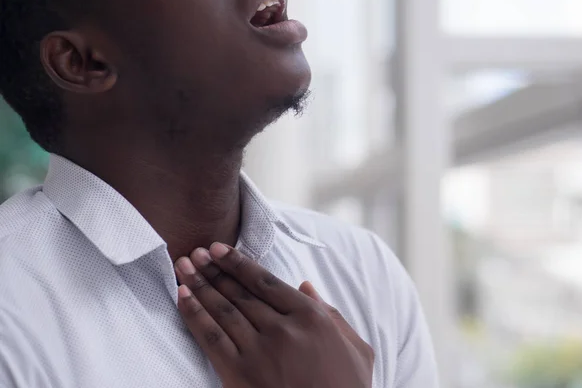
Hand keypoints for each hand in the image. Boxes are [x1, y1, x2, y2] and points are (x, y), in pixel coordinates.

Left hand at [174, 243, 374, 387]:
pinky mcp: (239, 374)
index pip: (265, 281)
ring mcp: (259, 352)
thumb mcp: (357, 349)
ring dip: (199, 285)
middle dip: (214, 269)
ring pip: (222, 309)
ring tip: (183, 267)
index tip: (219, 249)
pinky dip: (194, 315)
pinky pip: (210, 338)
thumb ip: (333, 314)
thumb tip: (306, 286)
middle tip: (195, 252)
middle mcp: (282, 330)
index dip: (238, 262)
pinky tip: (182, 297)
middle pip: (239, 292)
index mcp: (311, 318)